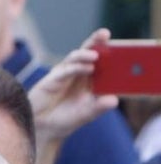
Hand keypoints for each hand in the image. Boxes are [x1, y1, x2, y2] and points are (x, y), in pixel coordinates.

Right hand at [28, 28, 118, 155]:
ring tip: (96, 55)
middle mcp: (77, 73)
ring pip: (75, 58)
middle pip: (88, 52)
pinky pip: (65, 71)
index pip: (101, 60)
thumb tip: (114, 100)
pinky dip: (76, 68)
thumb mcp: (87, 114)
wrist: (44, 129)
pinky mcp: (51, 80)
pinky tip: (87, 68)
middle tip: (104, 34)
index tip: (120, 43)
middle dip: (96, 41)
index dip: (109, 49)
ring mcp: (64, 75)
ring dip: (86, 53)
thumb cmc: (66, 119)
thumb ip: (99, 107)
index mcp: (89, 78)